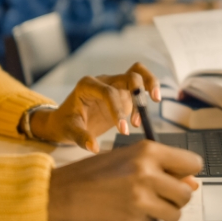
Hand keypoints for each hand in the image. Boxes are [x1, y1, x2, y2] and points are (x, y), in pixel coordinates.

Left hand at [31, 63, 160, 152]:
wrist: (66, 119)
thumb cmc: (66, 123)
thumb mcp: (68, 131)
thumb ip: (81, 137)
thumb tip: (94, 147)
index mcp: (87, 85)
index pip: (108, 92)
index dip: (118, 110)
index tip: (123, 131)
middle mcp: (103, 81)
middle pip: (128, 75)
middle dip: (139, 89)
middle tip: (147, 106)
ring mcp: (114, 84)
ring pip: (137, 73)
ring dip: (149, 84)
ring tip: (156, 101)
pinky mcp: (123, 92)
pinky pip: (139, 86)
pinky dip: (147, 92)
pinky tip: (144, 114)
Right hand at [47, 140, 202, 220]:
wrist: (59, 194)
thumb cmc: (90, 174)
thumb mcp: (126, 158)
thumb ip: (159, 166)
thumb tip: (191, 183)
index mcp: (147, 151)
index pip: (192, 162)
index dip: (188, 172)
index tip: (181, 177)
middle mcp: (147, 172)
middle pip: (187, 191)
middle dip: (176, 196)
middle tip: (159, 194)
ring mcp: (141, 198)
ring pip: (176, 212)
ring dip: (165, 211)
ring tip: (145, 204)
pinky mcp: (132, 220)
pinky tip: (129, 211)